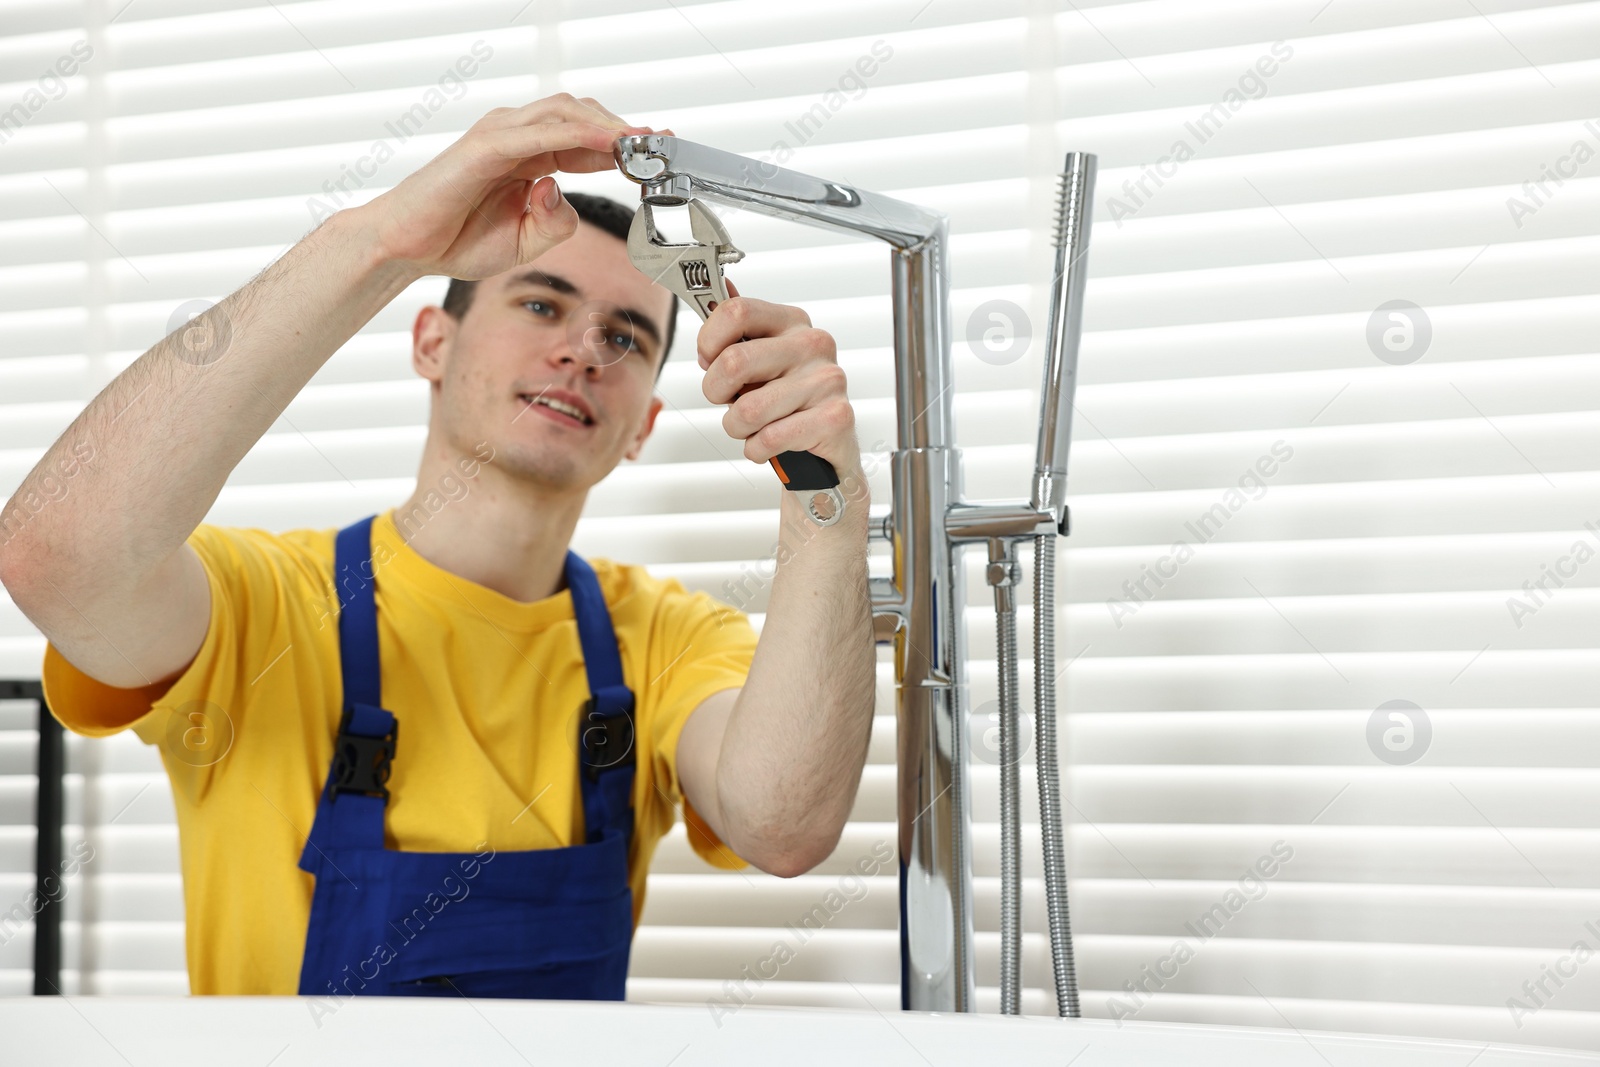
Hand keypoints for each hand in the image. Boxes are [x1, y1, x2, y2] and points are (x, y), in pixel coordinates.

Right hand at [357, 94, 655, 279]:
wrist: (408, 247)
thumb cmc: (459, 239)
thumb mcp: (527, 241)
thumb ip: (556, 222)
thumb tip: (563, 195)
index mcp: (531, 156)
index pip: (589, 140)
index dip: (629, 144)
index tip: (663, 154)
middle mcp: (519, 136)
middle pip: (584, 116)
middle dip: (627, 129)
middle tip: (663, 145)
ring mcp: (502, 135)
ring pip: (567, 114)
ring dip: (610, 126)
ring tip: (644, 142)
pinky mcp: (486, 145)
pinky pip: (541, 133)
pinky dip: (579, 134)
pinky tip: (608, 145)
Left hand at [697, 280, 863, 488]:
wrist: (829, 443)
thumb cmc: (788, 400)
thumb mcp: (761, 359)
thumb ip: (738, 329)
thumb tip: (721, 289)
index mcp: (791, 322)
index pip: (737, 311)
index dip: (709, 340)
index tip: (708, 360)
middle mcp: (812, 344)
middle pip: (734, 361)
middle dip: (715, 391)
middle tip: (726, 401)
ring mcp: (827, 380)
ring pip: (748, 409)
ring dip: (737, 427)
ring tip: (753, 426)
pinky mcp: (835, 417)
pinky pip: (770, 437)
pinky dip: (757, 448)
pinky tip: (769, 443)